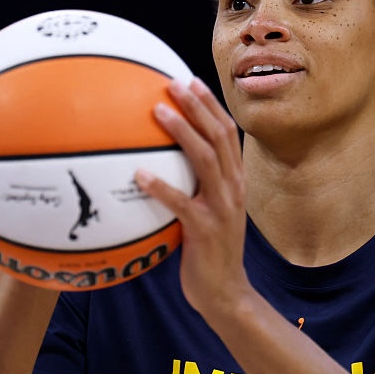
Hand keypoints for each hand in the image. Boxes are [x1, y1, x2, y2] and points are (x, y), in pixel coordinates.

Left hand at [134, 77, 249, 313]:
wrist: (226, 293)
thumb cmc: (210, 251)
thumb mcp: (210, 211)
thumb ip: (196, 186)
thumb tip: (161, 162)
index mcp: (236, 181)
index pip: (227, 133)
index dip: (211, 105)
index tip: (190, 80)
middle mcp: (234, 188)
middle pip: (219, 137)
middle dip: (197, 106)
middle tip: (172, 84)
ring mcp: (222, 208)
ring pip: (205, 160)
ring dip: (182, 132)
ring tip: (158, 112)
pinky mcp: (206, 230)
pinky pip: (181, 203)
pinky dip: (161, 187)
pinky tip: (139, 175)